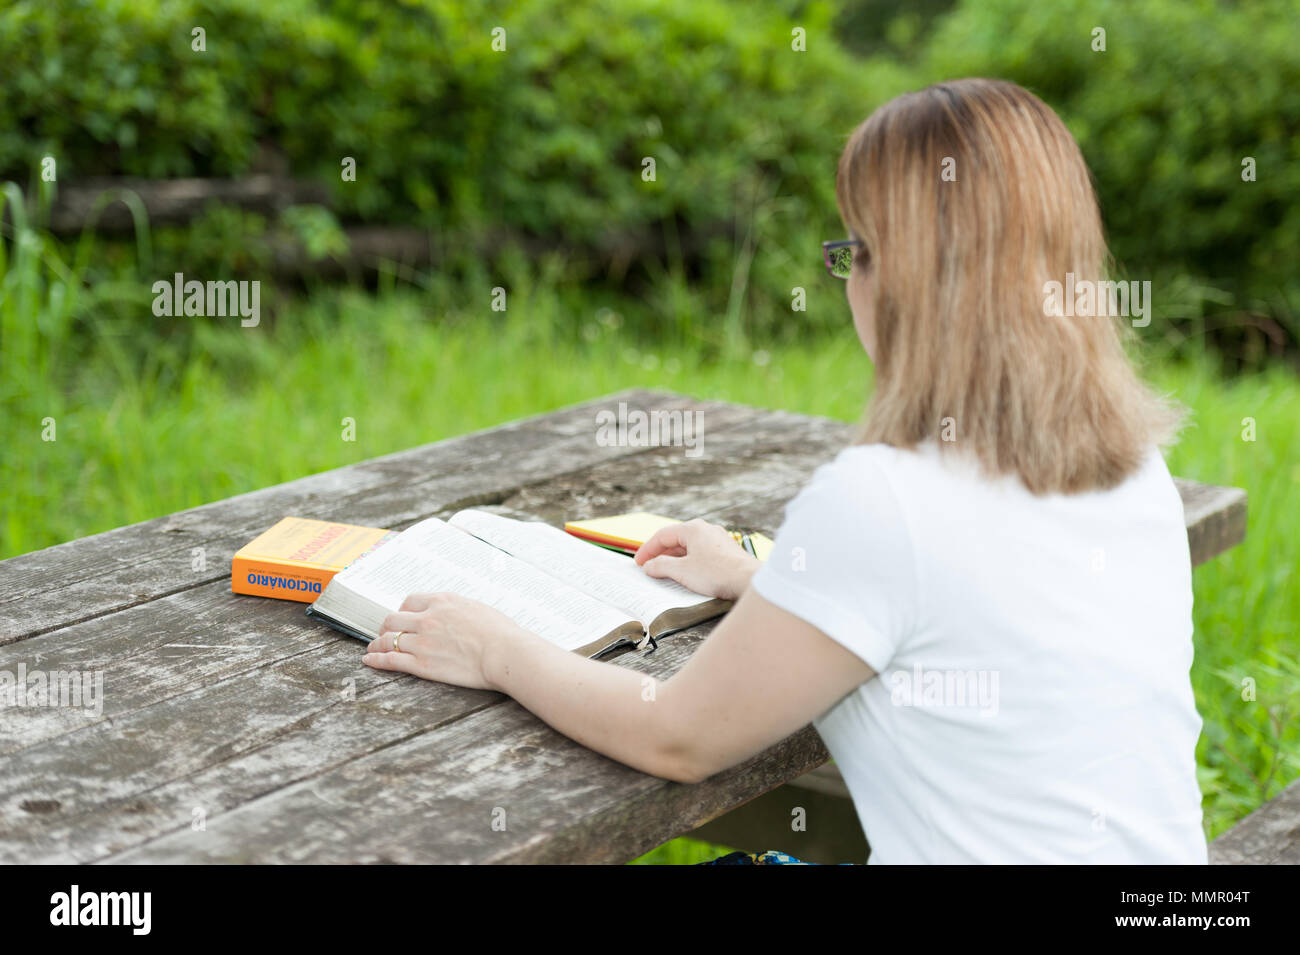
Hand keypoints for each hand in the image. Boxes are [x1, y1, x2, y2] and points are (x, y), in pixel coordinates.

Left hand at [362, 592, 526, 689]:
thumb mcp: (477, 608)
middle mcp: (427, 618)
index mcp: (442, 601)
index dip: (402, 610)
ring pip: (387, 639)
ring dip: (376, 644)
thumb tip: (455, 614)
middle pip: (392, 619)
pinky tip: (370, 660)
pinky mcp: (422, 664)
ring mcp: (422, 642)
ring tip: (372, 648)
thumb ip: (459, 610)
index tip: (402, 617)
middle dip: (385, 626)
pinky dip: (376, 659)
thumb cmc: (501, 632)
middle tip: (383, 633)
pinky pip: (391, 660)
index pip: (410, 600)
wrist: (505, 652)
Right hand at [634, 519, 758, 600]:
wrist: (748, 581)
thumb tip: (649, 566)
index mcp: (693, 529)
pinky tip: (686, 574)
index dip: (647, 549)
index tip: (639, 562)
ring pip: (689, 547)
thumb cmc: (717, 573)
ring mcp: (717, 540)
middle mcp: (706, 530)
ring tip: (664, 573)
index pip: (662, 535)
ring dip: (674, 559)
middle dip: (660, 554)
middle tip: (649, 567)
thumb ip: (661, 566)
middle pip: (676, 540)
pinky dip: (688, 562)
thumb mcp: (681, 571)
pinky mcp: (725, 552)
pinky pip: (701, 554)